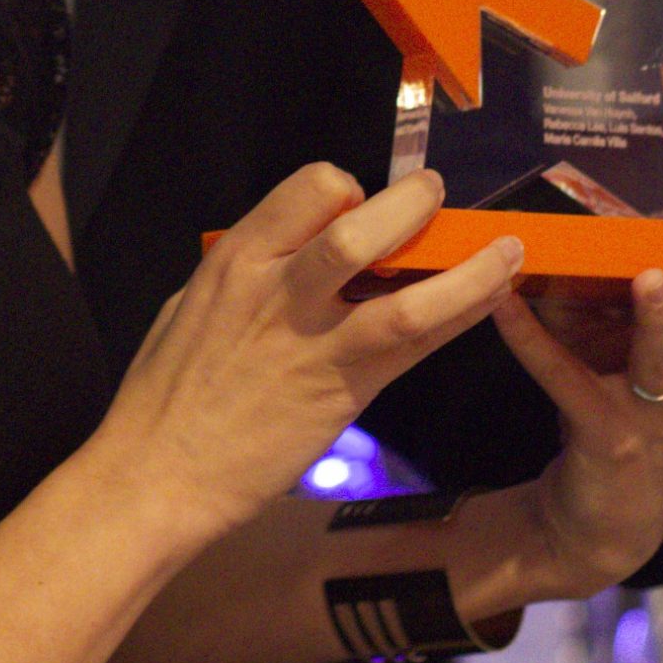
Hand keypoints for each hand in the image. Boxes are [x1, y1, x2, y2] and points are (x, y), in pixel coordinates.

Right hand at [100, 164, 522, 556]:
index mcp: (237, 257)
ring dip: (467, 266)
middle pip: (361, 223)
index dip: (347, 188)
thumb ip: (249, 273)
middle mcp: (278, 289)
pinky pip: (414, 347)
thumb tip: (289, 250)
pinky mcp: (342, 393)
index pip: (311, 188)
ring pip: (407, 292)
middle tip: (439, 197)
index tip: (362, 204)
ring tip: (505, 249)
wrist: (157, 474)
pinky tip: (491, 302)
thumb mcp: (194, 303)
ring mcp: (314, 344)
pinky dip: (459, 316)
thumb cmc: (167, 392)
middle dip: (414, 202)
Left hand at [495, 234, 662, 594]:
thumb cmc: (617, 418)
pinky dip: (531, 339)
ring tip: (648, 276)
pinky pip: (568, 379)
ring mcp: (656, 415)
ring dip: (656, 319)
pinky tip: (503, 306)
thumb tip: (578, 227)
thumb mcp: (627, 357)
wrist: (596, 524)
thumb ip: (613, 298)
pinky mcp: (607, 435)